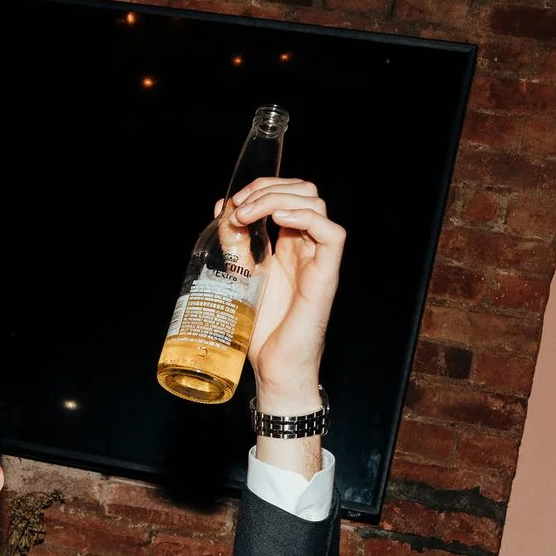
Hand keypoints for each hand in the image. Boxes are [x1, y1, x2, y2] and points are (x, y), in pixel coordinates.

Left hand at [220, 177, 343, 413]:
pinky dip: (305, 218)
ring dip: (277, 200)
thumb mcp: (240, 276)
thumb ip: (234, 243)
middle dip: (270, 187)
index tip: (233, 201)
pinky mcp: (326, 276)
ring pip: (315, 204)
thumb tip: (222, 208)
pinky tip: (277, 222)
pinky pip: (332, 234)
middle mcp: (307, 247)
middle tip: (239, 207)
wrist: (274, 368)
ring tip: (248, 216)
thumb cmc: (262, 331)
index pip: (289, 194)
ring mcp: (318, 260)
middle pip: (305, 191)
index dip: (263, 187)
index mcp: (289, 244)